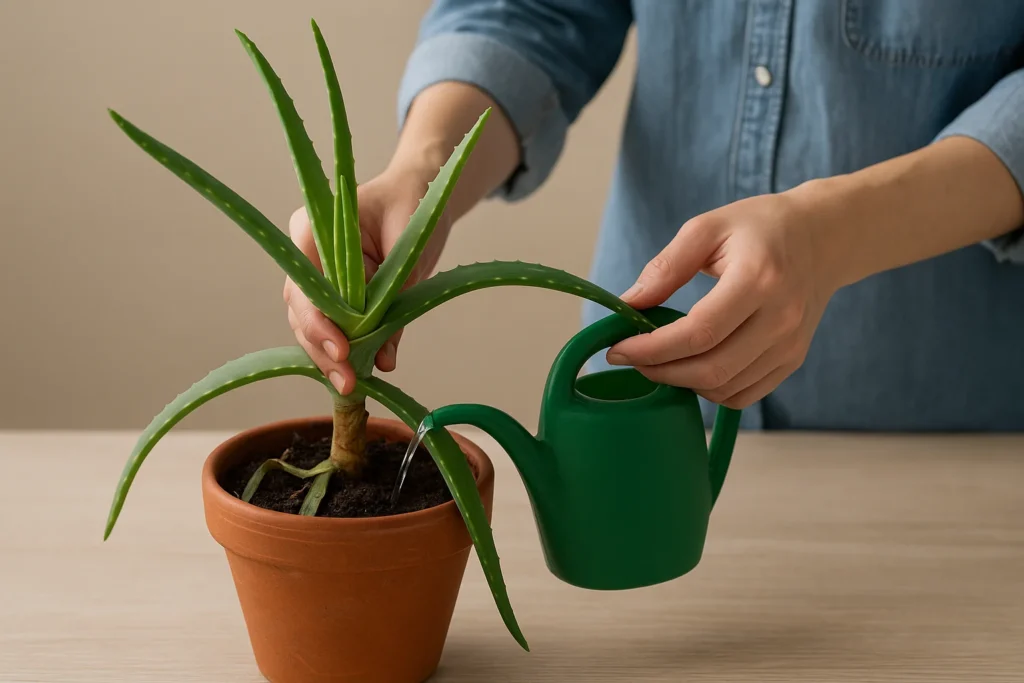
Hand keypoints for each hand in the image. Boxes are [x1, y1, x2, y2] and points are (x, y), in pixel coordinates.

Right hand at [284, 166, 451, 393]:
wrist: (419, 192)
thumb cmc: (413, 205)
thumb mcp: (410, 249)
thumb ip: (394, 300)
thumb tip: (383, 359)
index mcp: (312, 229)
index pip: (306, 284)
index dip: (319, 322)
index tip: (342, 350)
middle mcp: (305, 254)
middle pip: (301, 311)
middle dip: (322, 351)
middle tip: (347, 382)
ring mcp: (316, 276)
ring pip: (309, 325)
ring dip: (328, 359)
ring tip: (351, 386)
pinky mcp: (333, 295)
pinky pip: (329, 327)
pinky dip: (342, 353)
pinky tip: (357, 376)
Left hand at [606, 188, 837, 408]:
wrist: (823, 238)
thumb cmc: (760, 227)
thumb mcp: (708, 228)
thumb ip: (666, 266)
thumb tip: (628, 303)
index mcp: (759, 279)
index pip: (698, 333)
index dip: (652, 349)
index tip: (618, 349)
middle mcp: (781, 318)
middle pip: (711, 369)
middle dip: (660, 371)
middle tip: (631, 358)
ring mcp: (790, 345)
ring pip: (725, 389)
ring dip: (681, 383)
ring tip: (658, 360)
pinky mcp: (792, 360)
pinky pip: (744, 396)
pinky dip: (710, 390)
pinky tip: (690, 367)